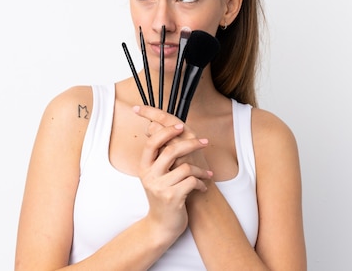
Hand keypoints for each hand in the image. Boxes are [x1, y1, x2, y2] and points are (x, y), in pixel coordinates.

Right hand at [135, 106, 212, 239]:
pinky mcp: (172, 198)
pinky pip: (192, 181)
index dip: (166, 132)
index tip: (180, 126)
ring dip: (201, 170)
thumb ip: (161, 157)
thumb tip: (169, 131)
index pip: (152, 143)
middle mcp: (149, 176)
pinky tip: (202, 187)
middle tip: (204, 142)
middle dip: (191, 144)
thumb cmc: (163, 196)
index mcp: (144, 167)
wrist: (162, 225)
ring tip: (206, 174)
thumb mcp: (157, 176)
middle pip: (171, 151)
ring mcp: (160, 188)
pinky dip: (201, 183)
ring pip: (186, 167)